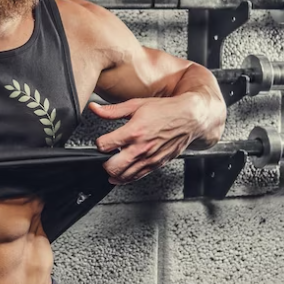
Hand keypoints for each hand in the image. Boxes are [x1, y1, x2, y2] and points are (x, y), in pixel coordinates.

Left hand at [89, 94, 213, 184]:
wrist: (189, 118)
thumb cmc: (165, 110)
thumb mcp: (136, 104)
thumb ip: (112, 110)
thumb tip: (94, 108)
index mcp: (134, 131)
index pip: (105, 145)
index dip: (99, 143)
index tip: (101, 141)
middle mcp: (141, 148)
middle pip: (112, 166)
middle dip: (103, 163)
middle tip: (104, 156)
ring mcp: (149, 158)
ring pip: (124, 176)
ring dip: (114, 173)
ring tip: (110, 166)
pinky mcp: (156, 164)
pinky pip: (137, 177)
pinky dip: (126, 178)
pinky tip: (121, 175)